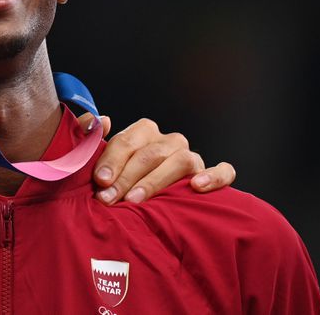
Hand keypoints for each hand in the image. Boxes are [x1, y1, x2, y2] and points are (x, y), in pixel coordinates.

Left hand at [77, 115, 236, 203]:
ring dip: (156, 181)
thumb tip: (102, 120)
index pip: (127, 141)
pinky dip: (214, 176)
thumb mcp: (105, 162)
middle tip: (110, 198)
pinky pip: (223, 171)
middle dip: (126, 177)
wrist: (147, 199)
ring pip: (181, 160)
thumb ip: (95, 139)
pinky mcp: (212, 174)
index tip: (99, 180)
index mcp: (143, 132)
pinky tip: (197, 186)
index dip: (112, 160)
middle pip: (149, 154)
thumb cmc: (122, 179)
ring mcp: (192, 157)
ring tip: (136, 199)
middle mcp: (169, 141)